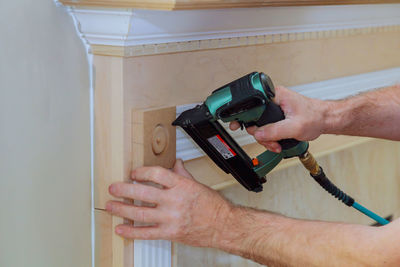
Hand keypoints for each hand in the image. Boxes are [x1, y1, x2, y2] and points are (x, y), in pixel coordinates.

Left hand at [106, 160, 232, 246]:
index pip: (156, 174)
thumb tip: (176, 163)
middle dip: (124, 190)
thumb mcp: (197, 184)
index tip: (133, 173)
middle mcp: (174, 201)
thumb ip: (183, 174)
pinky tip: (121, 228)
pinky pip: (147, 233)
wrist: (223, 226)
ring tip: (111, 206)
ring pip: (141, 214)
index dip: (141, 172)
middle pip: (143, 193)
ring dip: (122, 209)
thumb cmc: (213, 206)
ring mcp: (171, 218)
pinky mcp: (170, 233)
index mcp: (181, 185)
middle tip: (113, 188)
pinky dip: (131, 232)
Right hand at [230, 86, 325, 152]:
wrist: (326, 120)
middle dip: (261, 134)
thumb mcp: (295, 127)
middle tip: (270, 141)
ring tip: (277, 144)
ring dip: (267, 138)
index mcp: (276, 95)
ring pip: (260, 126)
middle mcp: (273, 100)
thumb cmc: (316, 117)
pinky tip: (277, 142)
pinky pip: (267, 127)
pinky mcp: (277, 116)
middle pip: (255, 118)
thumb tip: (258, 133)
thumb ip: (275, 130)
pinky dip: (270, 137)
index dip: (244, 115)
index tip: (237, 123)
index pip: (252, 104)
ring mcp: (275, 108)